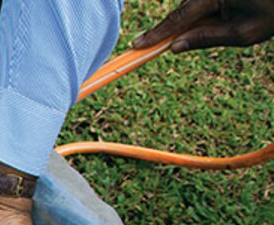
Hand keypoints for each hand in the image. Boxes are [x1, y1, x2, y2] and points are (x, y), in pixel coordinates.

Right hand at [133, 0, 273, 51]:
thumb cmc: (273, 12)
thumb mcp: (244, 33)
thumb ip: (207, 38)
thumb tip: (174, 47)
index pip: (179, 18)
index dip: (157, 34)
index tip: (137, 46)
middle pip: (184, 9)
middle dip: (181, 27)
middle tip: (174, 42)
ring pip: (192, 3)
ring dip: (198, 17)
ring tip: (229, 18)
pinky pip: (200, 0)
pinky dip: (203, 8)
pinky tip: (227, 10)